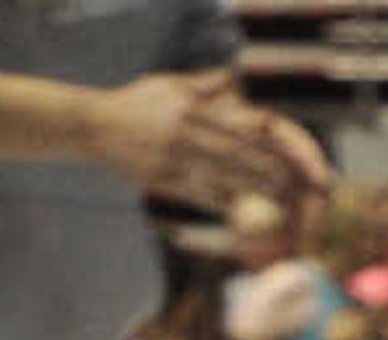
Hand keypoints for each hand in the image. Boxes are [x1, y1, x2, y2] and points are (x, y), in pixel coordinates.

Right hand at [81, 70, 325, 223]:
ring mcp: (174, 157)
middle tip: (292, 183)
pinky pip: (199, 195)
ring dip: (252, 191)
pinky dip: (222, 204)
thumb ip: (202, 84)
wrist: (96, 125)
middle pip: (235, 153)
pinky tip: (243, 213)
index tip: (287, 149)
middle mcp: (185, 132)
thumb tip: (232, 79)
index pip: (235, 123)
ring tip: (277, 202)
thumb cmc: (135, 103)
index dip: (263, 137)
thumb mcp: (168, 84)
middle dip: (265, 169)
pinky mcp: (163, 179)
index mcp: (190, 107)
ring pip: (221, 177)